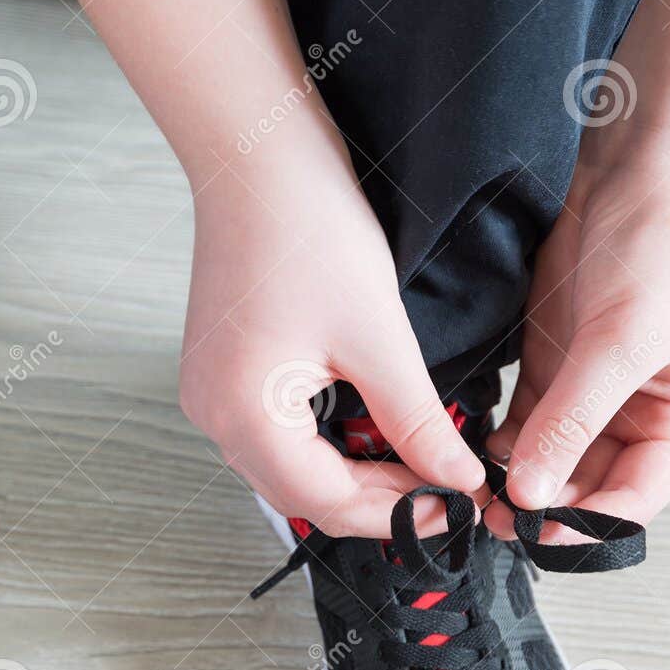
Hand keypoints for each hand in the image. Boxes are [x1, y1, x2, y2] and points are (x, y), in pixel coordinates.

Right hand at [180, 173, 482, 538]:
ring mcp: (212, 396)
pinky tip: (374, 430)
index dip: (396, 513)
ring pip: (291, 469)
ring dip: (355, 475)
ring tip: (419, 464)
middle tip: (445, 490)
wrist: (254, 155)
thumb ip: (416, 420)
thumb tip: (456, 480)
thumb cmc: (308, 229)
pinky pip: (278, 435)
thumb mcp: (378, 336)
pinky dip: (328, 445)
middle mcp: (214, 417)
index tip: (455, 505)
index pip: (326, 503)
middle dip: (378, 501)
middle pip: (304, 495)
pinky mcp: (222, 374)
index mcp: (244, 416)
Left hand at [485, 154, 669, 540]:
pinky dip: (496, 443)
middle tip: (487, 522)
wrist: (634, 166)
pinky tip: (467, 452)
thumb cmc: (660, 246)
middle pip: (586, 486)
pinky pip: (520, 423)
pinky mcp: (549, 364)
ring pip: (548, 459)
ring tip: (470, 495)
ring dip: (513, 481)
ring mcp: (587, 390)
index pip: (636, 497)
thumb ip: (572, 421)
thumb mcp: (619, 341)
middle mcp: (634, 412)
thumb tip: (532, 495)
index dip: (590, 527)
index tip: (537, 540)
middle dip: (542, 508)